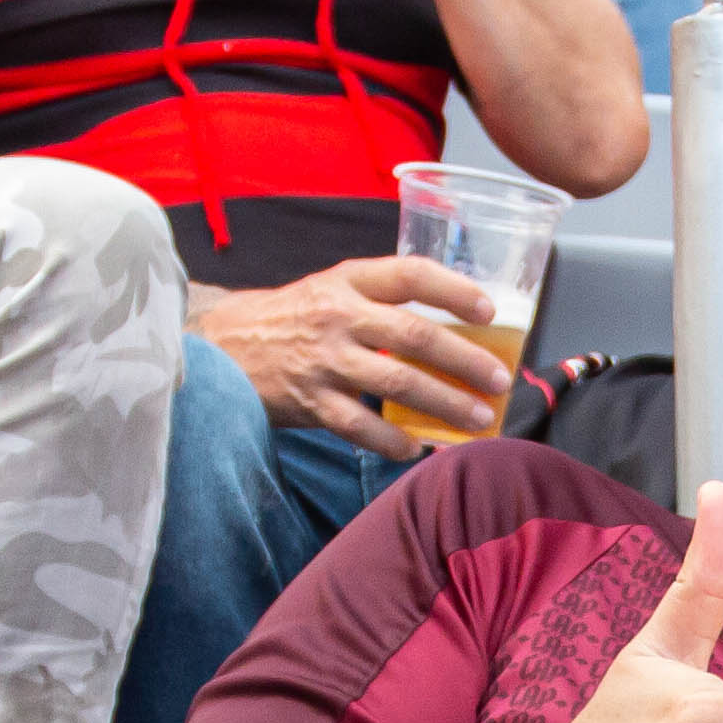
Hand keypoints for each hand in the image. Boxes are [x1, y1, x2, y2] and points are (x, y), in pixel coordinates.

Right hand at [194, 256, 520, 454]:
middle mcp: (336, 315)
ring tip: (478, 421)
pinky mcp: (308, 402)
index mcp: (347, 279)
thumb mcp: (331, 289)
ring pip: (396, 383)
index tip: (489, 310)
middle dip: (465, 360)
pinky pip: (361, 427)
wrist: (222, 348)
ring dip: (444, 404)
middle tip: (499, 381)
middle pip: (414, 335)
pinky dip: (394, 441)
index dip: (454, 290)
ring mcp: (322, 360)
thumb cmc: (292, 319)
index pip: (409, 274)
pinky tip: (418, 449)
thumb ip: (380, 300)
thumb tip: (453, 328)